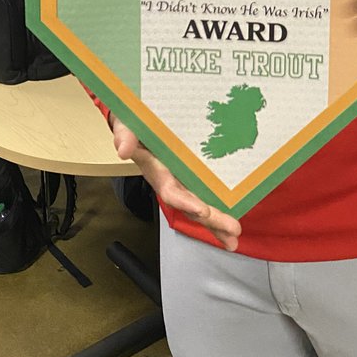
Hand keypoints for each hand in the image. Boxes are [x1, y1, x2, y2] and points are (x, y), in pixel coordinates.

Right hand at [111, 118, 241, 251]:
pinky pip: (206, 193)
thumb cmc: (134, 123)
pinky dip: (218, 209)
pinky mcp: (192, 174)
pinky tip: (232, 221)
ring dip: (217, 222)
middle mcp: (170, 180)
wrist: (137, 120)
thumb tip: (123, 149)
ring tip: (233, 237)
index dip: (185, 202)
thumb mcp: (127, 125)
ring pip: (200, 204)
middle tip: (232, 230)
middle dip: (210, 220)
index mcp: (156, 170)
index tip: (202, 210)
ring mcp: (182, 179)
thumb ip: (125, 135)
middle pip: (190, 204)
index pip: (170, 190)